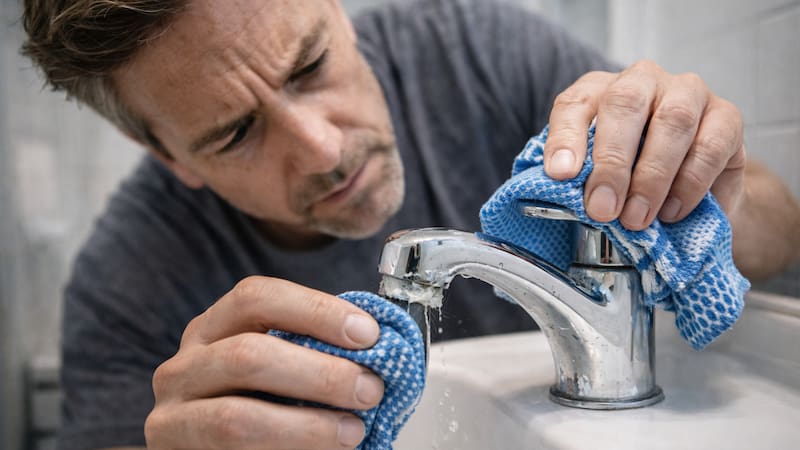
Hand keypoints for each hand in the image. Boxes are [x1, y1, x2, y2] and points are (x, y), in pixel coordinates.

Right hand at [144, 276, 383, 448]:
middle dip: (320, 373)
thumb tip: (379, 349)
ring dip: (306, 425)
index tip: (368, 333)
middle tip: (369, 388)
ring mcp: (172, 416)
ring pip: (236, 417)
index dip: (316, 310)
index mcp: (213, 329)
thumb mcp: (276, 370)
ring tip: (351, 431)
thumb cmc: (255, 408)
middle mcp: (184, 366)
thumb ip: (311, 354)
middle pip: (248, 355)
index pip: (256, 298)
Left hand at [544, 60, 746, 229]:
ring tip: (635, 218)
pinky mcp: (727, 117)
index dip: (565, 138)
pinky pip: (709, 146)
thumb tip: (561, 193)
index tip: (560, 174)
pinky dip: (688, 184)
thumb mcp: (599, 177)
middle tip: (602, 207)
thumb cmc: (634, 178)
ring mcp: (688, 93)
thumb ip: (581, 179)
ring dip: (651, 176)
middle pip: (625, 104)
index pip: (576, 104)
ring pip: (672, 121)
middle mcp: (642, 81)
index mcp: (600, 91)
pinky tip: (671, 211)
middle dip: (611, 161)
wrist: (693, 193)